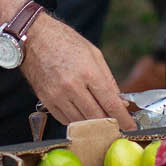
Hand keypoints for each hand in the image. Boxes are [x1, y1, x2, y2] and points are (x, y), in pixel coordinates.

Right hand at [20, 15, 135, 126]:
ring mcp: (57, 96)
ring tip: (101, 120)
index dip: (123, 119)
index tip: (131, 127)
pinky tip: (82, 114)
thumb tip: (120, 102)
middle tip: (118, 125)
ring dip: (93, 124)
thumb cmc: (66, 42)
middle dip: (110, 124)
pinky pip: (65, 120)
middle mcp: (72, 87)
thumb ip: (108, 80)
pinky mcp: (46, 101)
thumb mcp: (94, 54)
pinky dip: (77, 121)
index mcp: (88, 72)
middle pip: (96, 117)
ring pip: (80, 122)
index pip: (110, 104)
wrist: (34, 38)